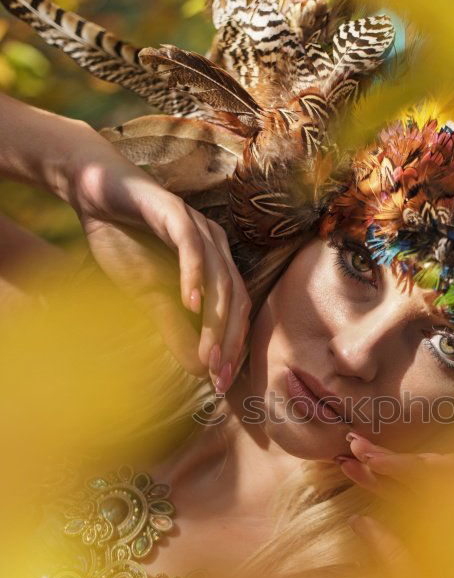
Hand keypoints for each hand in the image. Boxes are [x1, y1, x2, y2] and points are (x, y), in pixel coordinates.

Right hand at [60, 124, 248, 387]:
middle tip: (217, 377)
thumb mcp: (149, 295)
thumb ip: (175, 328)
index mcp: (216, 266)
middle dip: (228, 342)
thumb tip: (198, 370)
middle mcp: (216, 246)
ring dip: (215, 320)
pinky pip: (192, 246)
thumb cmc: (125, 242)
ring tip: (208, 354)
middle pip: (235, 300)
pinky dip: (194, 275)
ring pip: (220, 278)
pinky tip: (189, 304)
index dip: (231, 349)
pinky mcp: (175, 211)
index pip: (235, 314)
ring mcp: (199, 227)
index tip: (220, 383)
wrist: (94, 193)